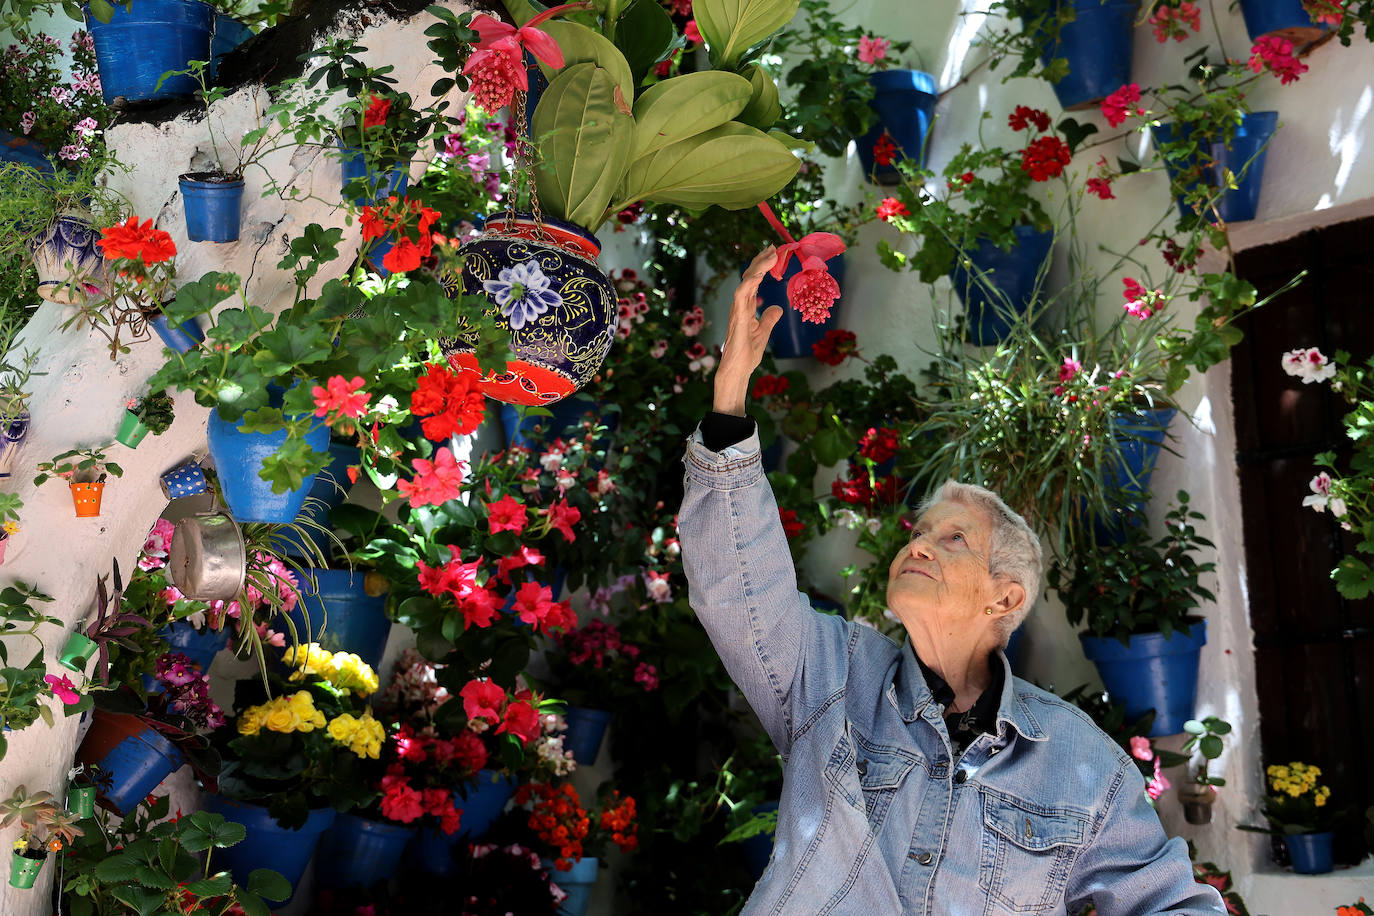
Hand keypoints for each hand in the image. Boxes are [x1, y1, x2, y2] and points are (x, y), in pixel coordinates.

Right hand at [714, 246, 782, 415]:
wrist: (737, 370)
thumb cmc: (746, 355)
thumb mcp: (763, 333)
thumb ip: (768, 319)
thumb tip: (777, 308)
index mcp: (745, 307)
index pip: (754, 281)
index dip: (762, 266)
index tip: (773, 253)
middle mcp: (739, 305)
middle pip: (749, 276)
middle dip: (760, 260)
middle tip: (773, 247)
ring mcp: (737, 310)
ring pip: (746, 281)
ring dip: (758, 266)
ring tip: (770, 254)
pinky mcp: (738, 318)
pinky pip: (741, 295)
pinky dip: (750, 282)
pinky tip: (759, 274)